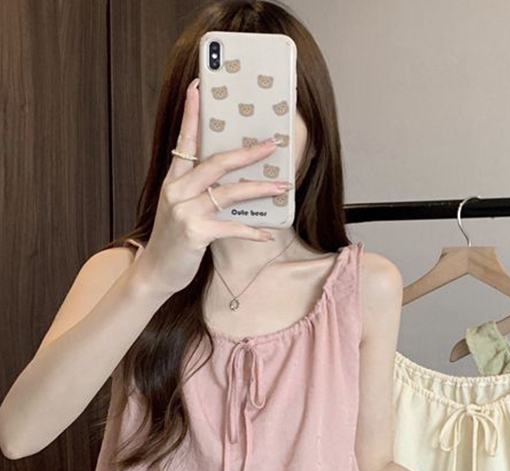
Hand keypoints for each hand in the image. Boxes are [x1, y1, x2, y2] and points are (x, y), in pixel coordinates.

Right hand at [133, 77, 293, 295]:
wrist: (156, 272)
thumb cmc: (174, 240)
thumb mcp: (181, 209)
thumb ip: (200, 192)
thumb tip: (234, 184)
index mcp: (173, 180)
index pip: (184, 141)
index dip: (192, 114)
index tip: (198, 88)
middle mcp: (177, 190)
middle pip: (216, 163)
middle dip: (247, 153)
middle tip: (271, 145)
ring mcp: (184, 211)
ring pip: (229, 193)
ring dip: (259, 189)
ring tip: (282, 187)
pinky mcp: (195, 232)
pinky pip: (231, 227)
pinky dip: (251, 230)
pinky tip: (266, 233)